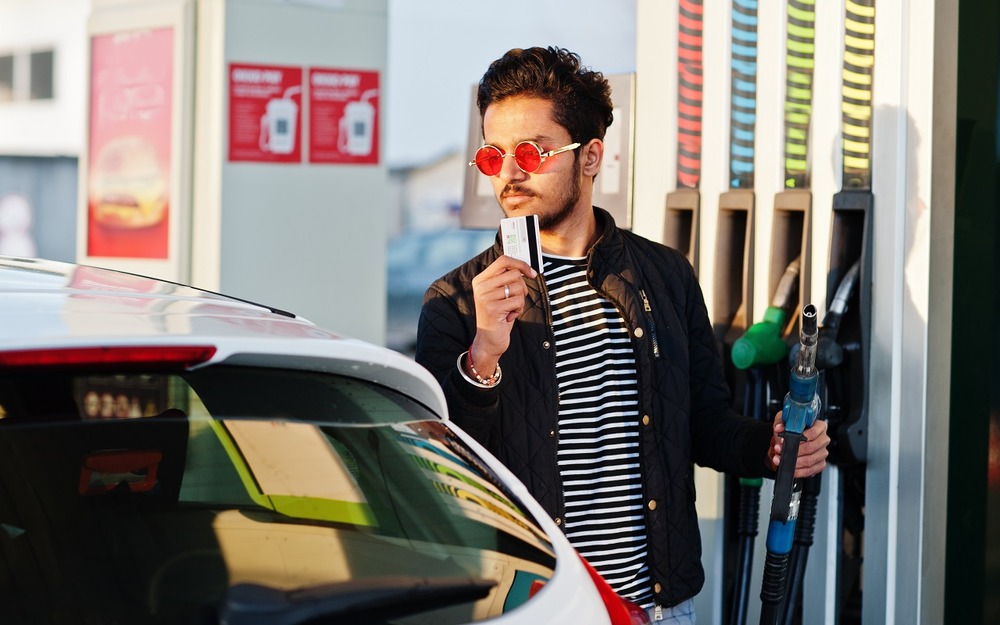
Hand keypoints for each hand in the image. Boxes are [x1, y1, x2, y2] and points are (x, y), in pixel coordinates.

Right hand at [468, 255, 536, 375]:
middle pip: (514, 274)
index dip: (520, 264)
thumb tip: (526, 268)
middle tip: (515, 300)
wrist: (488, 340)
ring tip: (510, 309)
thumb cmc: (498, 315)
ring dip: (520, 300)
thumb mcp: (498, 294)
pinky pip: (518, 301)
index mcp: (481, 279)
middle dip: (522, 287)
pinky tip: (509, 316)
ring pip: (518, 287)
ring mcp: (485, 297)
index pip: (503, 260)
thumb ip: (506, 280)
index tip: (531, 273)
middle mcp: (481, 286)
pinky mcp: (493, 308)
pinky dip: (518, 310)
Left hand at [768, 411, 829, 477]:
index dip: (799, 437)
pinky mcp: (820, 464)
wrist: (788, 441)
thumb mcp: (785, 421)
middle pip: (811, 448)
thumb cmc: (791, 430)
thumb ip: (781, 422)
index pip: (813, 432)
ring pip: (809, 460)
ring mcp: (823, 453)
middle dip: (793, 451)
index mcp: (819, 426)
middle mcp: (823, 440)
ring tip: (781, 459)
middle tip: (781, 450)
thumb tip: (779, 428)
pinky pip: (810, 470)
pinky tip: (790, 468)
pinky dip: (798, 471)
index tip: (786, 440)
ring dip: (793, 461)